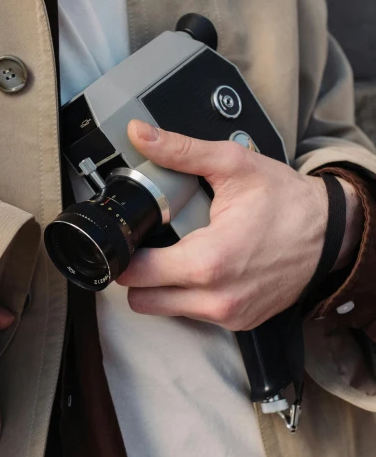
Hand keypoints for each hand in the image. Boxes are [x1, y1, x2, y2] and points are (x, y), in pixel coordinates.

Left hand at [117, 120, 360, 329]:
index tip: (131, 237)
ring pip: (165, 311)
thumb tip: (140, 134)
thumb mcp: (232, 165)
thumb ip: (180, 151)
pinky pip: (193, 315)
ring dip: (161, 287)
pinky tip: (204, 267)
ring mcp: (229, 316)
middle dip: (138, 274)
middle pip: (143, 300)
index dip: (125, 254)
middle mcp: (216, 298)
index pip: (136, 275)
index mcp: (208, 262)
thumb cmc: (286, 201)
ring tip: (179, 252)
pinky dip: (188, 295)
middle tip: (152, 244)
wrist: (331, 232)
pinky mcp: (240, 323)